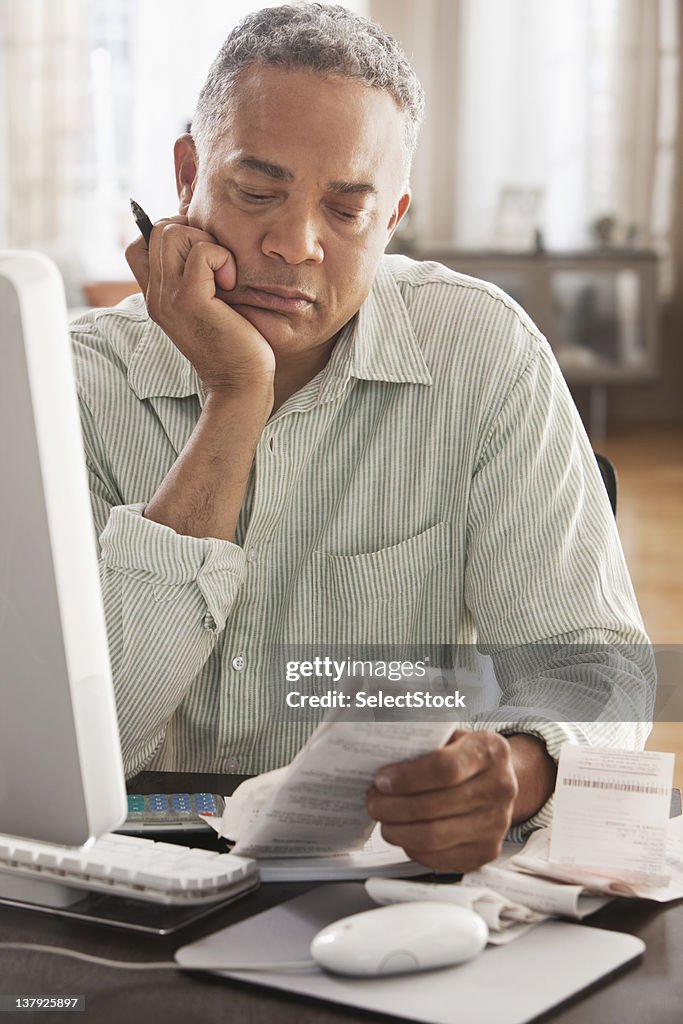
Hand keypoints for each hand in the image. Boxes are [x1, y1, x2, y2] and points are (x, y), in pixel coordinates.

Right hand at [126, 215, 274, 396]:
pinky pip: (202, 252)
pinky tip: (231, 285)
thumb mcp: (207, 305)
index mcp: (156, 296)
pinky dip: (222, 258)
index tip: (200, 252)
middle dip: (193, 232)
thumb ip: (196, 276)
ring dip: (206, 243)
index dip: (169, 233)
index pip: (138, 245)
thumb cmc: (233, 344)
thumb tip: (204, 235)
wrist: (239, 384)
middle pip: (158, 230)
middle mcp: (156, 295)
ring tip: (224, 276)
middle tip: (217, 264)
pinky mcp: (191, 300)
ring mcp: (169, 297)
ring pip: (173, 233)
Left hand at [366, 730, 520, 872]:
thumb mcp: (450, 735)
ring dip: (397, 829)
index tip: (382, 780)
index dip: (407, 778)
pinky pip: (438, 857)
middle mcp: (500, 788)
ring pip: (433, 836)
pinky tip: (403, 832)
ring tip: (383, 817)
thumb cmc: (465, 755)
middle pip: (434, 806)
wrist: (498, 780)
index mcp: (490, 751)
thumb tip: (381, 751)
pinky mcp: (485, 851)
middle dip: (392, 806)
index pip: (445, 768)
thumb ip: (423, 741)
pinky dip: (411, 847)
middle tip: (373, 801)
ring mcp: (495, 823)